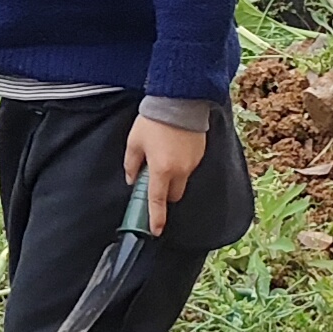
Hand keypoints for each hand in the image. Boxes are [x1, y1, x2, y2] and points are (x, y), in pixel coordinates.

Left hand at [122, 115, 206, 229]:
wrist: (179, 100)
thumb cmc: (154, 121)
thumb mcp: (134, 142)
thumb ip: (132, 164)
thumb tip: (133, 179)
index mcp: (162, 170)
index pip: (158, 201)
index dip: (157, 218)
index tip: (156, 230)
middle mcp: (180, 170)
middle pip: (174, 195)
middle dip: (164, 194)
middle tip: (153, 180)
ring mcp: (193, 163)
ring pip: (182, 181)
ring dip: (172, 177)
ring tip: (162, 156)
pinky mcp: (200, 154)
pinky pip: (189, 167)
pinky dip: (180, 165)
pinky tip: (173, 149)